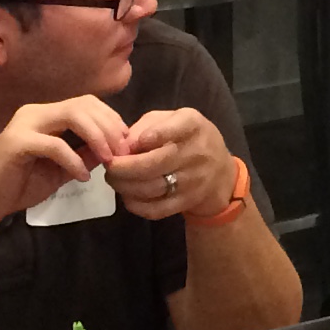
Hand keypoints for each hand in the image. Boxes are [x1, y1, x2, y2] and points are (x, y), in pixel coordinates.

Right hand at [0, 97, 125, 246]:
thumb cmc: (19, 185)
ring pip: (73, 115)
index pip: (87, 104)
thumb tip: (114, 148)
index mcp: (46, 115)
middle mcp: (35, 112)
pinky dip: (73, 160)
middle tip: (122, 153)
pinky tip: (82, 177)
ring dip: (97, 137)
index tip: (126, 144)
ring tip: (108, 160)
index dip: (111, 120)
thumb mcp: (63, 170)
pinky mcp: (16, 142)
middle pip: (84, 104)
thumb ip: (85, 155)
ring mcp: (24, 124)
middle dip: (110, 127)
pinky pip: (55, 144)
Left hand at [100, 106, 239, 222]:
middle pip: (155, 163)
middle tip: (109, 167)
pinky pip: (157, 209)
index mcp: (193, 125)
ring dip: (125, 186)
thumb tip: (121, 147)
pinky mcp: (187, 202)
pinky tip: (127, 196)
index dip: (153, 135)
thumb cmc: (188, 139)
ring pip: (152, 188)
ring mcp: (194, 180)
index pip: (176, 128)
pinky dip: (136, 205)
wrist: (220, 172)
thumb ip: (146, 127)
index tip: (132, 142)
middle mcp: (196, 152)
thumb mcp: (172, 120)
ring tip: (114, 180)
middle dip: (123, 167)